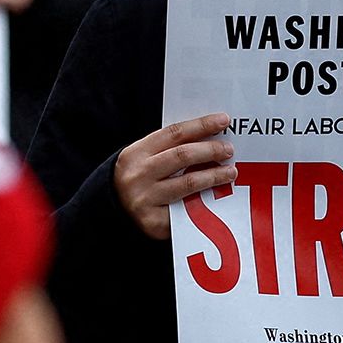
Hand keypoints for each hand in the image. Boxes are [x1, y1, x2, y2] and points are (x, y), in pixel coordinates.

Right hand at [114, 114, 233, 240]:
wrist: (112, 211)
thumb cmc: (138, 179)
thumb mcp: (144, 158)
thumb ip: (170, 148)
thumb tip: (210, 137)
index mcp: (136, 153)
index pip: (174, 133)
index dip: (201, 125)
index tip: (223, 120)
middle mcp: (138, 175)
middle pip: (182, 156)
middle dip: (210, 150)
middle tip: (229, 149)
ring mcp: (145, 199)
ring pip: (187, 183)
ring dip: (214, 176)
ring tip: (231, 171)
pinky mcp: (154, 222)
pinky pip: (185, 209)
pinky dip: (205, 201)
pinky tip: (218, 195)